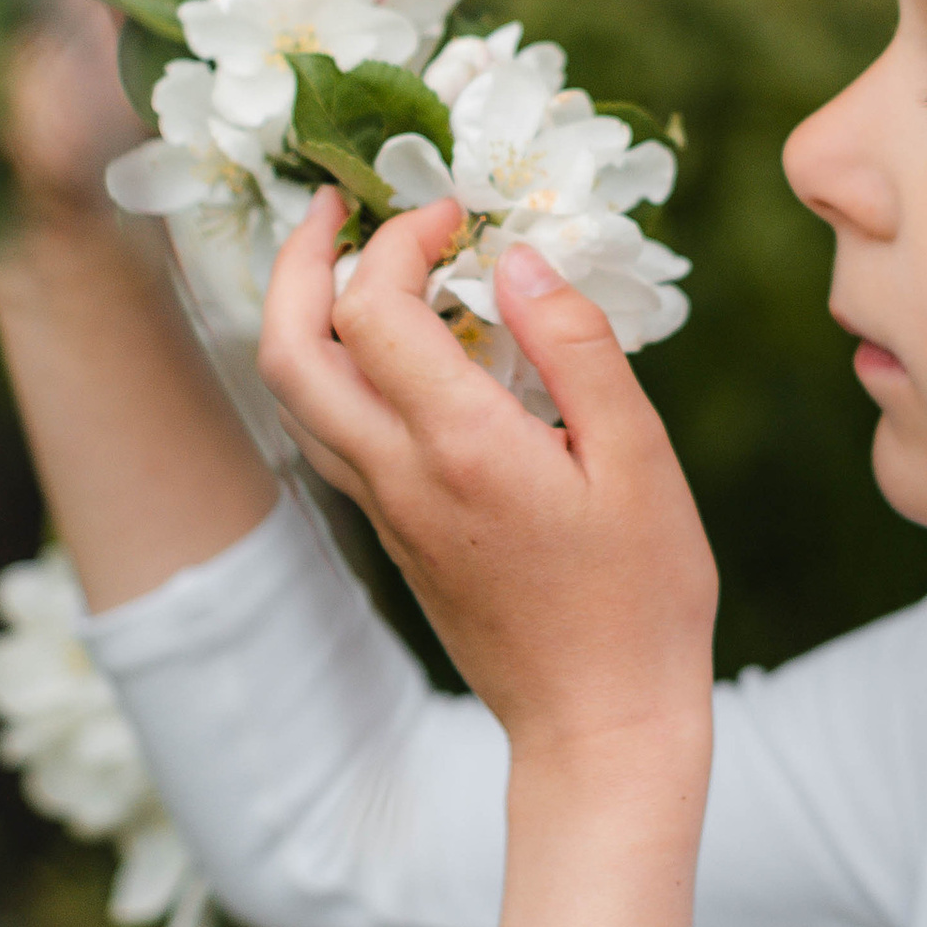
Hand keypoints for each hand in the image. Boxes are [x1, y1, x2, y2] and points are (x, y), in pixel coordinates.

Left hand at [259, 190, 719, 769]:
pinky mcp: (395, 533)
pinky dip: (331, 364)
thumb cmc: (639, 594)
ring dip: (299, 310)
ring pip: (291, 395)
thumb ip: (574, 346)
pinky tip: (390, 345)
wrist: (599, 724)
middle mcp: (399, 474)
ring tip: (349, 256)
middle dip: (298, 259)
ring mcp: (386, 509)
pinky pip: (327, 432)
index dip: (402, 239)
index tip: (458, 215)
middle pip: (286, 349)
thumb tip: (517, 258)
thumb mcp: (636, 456)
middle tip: (339, 203)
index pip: (375, 308)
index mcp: (459, 445)